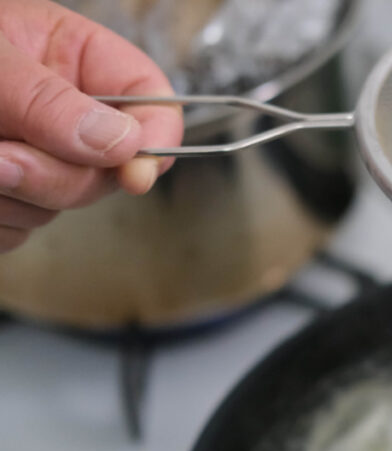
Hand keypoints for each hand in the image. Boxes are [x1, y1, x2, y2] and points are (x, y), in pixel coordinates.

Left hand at [0, 0, 182, 251]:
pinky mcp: (12, 198)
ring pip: (61, 206)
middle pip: (109, 169)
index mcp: (75, 58)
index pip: (152, 99)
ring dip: (12, 195)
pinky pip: (21, 230)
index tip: (135, 174)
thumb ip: (50, 100)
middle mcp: (65, 111)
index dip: (157, 138)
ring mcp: (40, 157)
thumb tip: (120, 144)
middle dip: (56, 174)